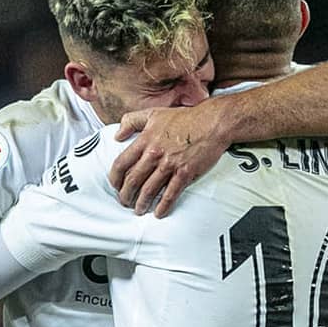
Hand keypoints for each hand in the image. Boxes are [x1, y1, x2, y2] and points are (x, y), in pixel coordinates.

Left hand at [110, 103, 228, 216]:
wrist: (212, 122)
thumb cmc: (186, 119)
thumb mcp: (153, 114)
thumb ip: (132, 121)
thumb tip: (117, 134)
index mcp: (145, 140)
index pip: (121, 163)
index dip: (115, 178)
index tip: (115, 185)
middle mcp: (154, 154)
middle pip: (133, 180)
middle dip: (125, 195)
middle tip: (124, 201)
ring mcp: (169, 165)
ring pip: (149, 190)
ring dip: (141, 203)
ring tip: (138, 210)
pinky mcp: (184, 173)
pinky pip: (170, 194)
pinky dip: (163, 206)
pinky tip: (159, 212)